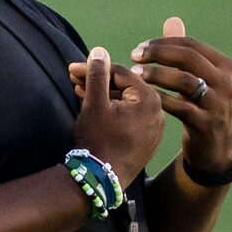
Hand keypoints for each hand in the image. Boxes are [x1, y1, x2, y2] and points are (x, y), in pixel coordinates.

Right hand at [70, 45, 165, 181]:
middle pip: (124, 87)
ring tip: (79, 92)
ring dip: (103, 96)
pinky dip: (114, 112)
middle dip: (98, 82)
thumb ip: (98, 74)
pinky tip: (95, 109)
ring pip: (126, 103)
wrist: (101, 180)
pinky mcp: (147, 142)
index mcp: (149, 98)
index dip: (94, 69)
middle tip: (74, 78)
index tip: (73, 69)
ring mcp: (154, 129)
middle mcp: (158, 112)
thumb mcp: (95, 103)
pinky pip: (130, 119)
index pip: (120, 73)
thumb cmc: (98, 140)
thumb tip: (99, 51)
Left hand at [131, 17, 231, 177]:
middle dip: (158, 54)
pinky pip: (180, 107)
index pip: (191, 46)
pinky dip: (161, 99)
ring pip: (184, 80)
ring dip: (156, 75)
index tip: (139, 48)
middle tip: (134, 56)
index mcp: (226, 66)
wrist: (215, 150)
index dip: (163, 44)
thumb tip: (172, 20)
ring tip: (135, 75)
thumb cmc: (202, 108)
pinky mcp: (208, 124)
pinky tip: (144, 96)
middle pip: (188, 58)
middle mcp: (227, 83)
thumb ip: (185, 51)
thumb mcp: (199, 79)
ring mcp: (219, 104)